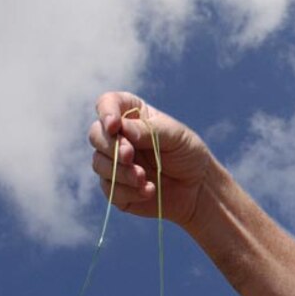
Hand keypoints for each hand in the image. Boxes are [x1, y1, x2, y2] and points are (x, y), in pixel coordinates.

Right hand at [88, 92, 215, 229]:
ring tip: (143, 178)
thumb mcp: (175, 136)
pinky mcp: (116, 188)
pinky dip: (128, 192)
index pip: (108, 104)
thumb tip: (122, 129)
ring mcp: (114, 163)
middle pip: (96, 135)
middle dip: (111, 146)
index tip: (114, 126)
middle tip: (129, 156)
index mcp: (131, 115)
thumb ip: (149, 130)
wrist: (198, 187)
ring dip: (119, 171)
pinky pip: (110, 190)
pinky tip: (149, 190)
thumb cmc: (188, 153)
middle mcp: (118, 137)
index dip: (106, 112)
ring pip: (99, 164)